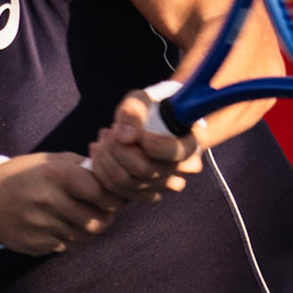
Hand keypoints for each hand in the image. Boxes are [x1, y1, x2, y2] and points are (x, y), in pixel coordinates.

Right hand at [0, 153, 124, 255]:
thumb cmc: (25, 176)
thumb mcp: (50, 161)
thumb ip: (82, 166)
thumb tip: (112, 176)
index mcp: (55, 174)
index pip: (100, 192)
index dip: (112, 198)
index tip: (112, 199)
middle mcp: (48, 200)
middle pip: (96, 220)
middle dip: (105, 218)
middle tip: (104, 213)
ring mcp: (40, 224)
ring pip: (83, 237)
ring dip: (89, 230)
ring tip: (84, 219)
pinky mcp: (35, 244)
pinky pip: (67, 246)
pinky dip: (72, 239)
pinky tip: (65, 228)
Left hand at [85, 89, 203, 202]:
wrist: (154, 124)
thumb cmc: (151, 108)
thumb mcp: (142, 98)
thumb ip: (134, 110)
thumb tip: (125, 136)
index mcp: (191, 145)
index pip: (173, 152)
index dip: (146, 141)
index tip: (128, 127)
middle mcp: (183, 170)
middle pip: (144, 170)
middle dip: (118, 149)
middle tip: (108, 131)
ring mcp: (166, 186)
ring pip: (128, 182)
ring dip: (106, 159)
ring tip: (103, 138)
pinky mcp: (148, 194)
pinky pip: (120, 192)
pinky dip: (104, 172)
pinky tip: (101, 153)